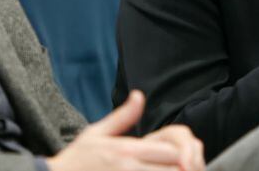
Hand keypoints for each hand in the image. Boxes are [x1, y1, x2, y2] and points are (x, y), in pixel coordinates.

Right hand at [47, 90, 203, 170]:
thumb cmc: (77, 158)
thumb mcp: (97, 132)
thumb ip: (123, 116)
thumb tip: (139, 95)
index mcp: (126, 150)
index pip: (169, 151)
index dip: (181, 153)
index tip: (179, 155)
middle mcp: (130, 169)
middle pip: (173, 170)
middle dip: (180, 168)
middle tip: (181, 166)